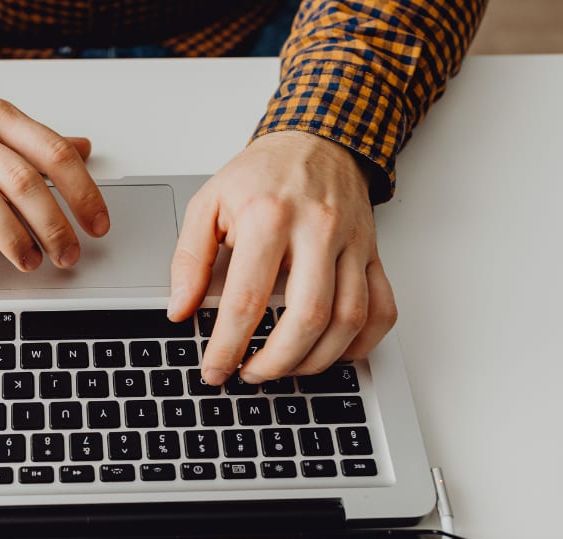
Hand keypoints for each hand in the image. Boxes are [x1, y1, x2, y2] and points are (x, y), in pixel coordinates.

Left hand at [168, 131, 396, 385]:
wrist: (317, 138)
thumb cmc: (262, 174)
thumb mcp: (208, 203)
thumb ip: (189, 258)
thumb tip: (180, 309)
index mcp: (269, 218)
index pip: (247, 300)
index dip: (228, 346)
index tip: (215, 370)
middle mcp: (317, 231)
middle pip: (308, 318)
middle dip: (276, 362)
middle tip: (250, 375)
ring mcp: (352, 244)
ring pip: (349, 320)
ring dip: (316, 359)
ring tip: (285, 368)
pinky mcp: (373, 253)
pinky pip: (382, 308)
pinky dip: (363, 342)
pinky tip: (334, 353)